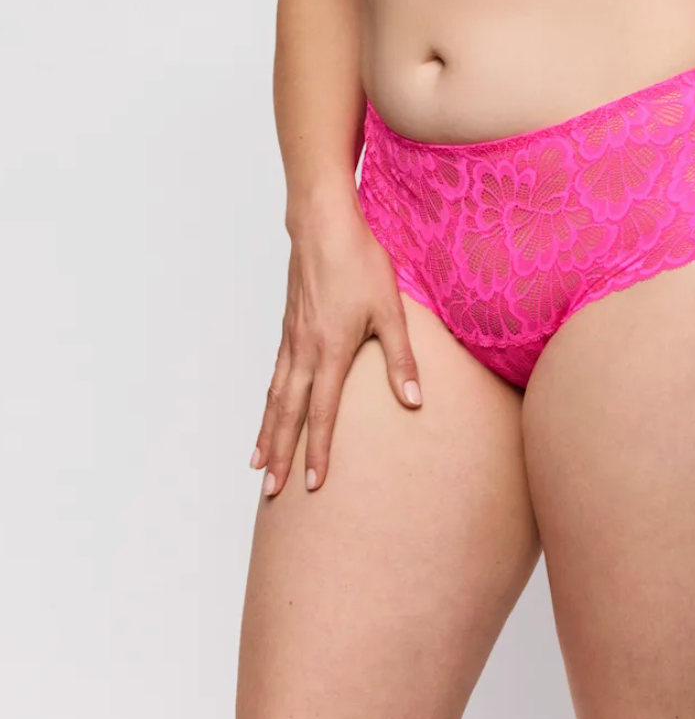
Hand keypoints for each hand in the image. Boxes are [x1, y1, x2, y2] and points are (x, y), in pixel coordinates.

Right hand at [249, 190, 422, 497]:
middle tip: (271, 492)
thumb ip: (400, 358)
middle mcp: (304, 351)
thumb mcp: (390, 309)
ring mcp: (291, 339)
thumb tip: (414, 401)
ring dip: (267, 433)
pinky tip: (269, 410)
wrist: (323, 226)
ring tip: (258, 465)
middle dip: (280, 455)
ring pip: (275, 397)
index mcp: (331, 352)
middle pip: (289, 414)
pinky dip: (268, 402)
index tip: (313, 485)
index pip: (322, 413)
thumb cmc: (360, 262)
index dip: (317, 451)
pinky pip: (274, 375)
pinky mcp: (288, 327)